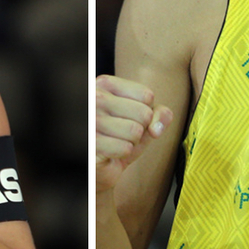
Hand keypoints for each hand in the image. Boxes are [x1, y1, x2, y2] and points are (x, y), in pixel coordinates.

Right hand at [95, 75, 171, 194]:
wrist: (100, 164)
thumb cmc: (119, 137)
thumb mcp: (142, 121)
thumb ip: (158, 114)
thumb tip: (157, 127)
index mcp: (105, 84)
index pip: (147, 96)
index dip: (146, 113)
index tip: (129, 118)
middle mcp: (95, 97)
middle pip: (144, 113)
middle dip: (140, 129)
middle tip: (122, 133)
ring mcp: (90, 119)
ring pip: (135, 131)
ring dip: (132, 142)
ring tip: (116, 141)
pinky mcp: (91, 142)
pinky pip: (125, 148)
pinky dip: (123, 154)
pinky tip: (110, 151)